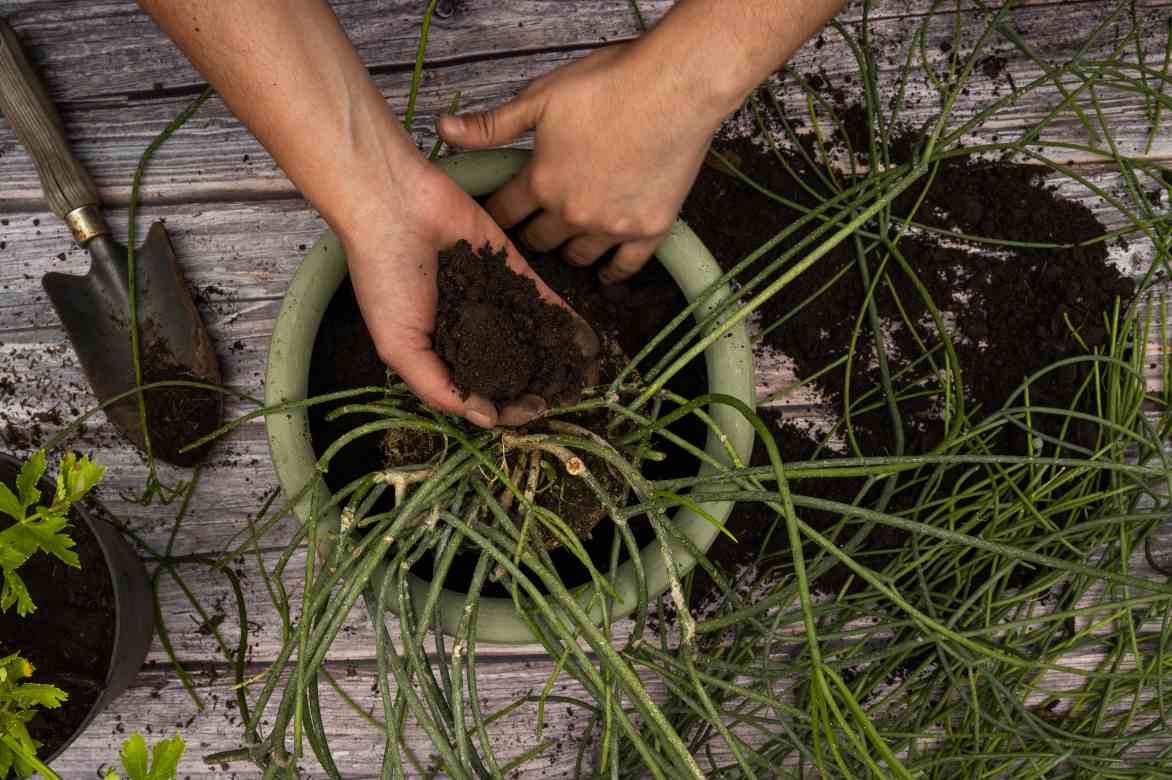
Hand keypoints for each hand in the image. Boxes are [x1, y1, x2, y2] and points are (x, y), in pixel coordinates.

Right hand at [342, 162, 598, 427]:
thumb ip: (439, 387)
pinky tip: (587, 340)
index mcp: (439, 352)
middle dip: (539, 385)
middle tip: (568, 395)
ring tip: (588, 375)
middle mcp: (468, 329)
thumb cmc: (385, 278)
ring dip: (559, 357)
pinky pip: (543, 300)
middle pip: (511, 367)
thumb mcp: (399, 347)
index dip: (506, 406)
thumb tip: (486, 420)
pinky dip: (565, 321)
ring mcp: (492, 299)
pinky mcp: (511, 269)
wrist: (394, 207)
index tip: (531, 412)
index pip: (479, 390)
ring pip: (531, 335)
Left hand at [437, 43, 721, 283]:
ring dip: (570, 250)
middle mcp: (573, 212)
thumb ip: (492, 124)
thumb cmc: (612, 82)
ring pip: (579, 256)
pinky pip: (626, 266)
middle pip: (540, 241)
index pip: (506, 214)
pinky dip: (613, 271)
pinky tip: (606, 272)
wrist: (676, 85)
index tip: (503, 214)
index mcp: (542, 181)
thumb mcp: (542, 96)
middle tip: (536, 226)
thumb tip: (443, 130)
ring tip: (569, 241)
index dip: (500, 213)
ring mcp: (612, 225)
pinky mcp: (650, 229)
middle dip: (534, 233)